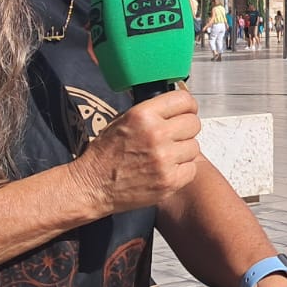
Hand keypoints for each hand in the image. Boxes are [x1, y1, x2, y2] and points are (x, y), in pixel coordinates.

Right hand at [66, 87, 201, 216]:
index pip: (184, 100)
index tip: (187, 111)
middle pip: (193, 124)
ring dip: (183, 151)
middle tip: (174, 137)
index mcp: (143, 114)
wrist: (92, 186)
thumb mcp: (121, 120)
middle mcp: (156, 133)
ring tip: (166, 156)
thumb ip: (149, 112)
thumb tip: (172, 106)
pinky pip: (192, 168)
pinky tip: (167, 170)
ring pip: (194, 147)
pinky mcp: (169, 180)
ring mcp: (164, 158)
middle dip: (185, 130)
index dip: (188, 106)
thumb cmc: (104, 155)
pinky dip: (182, 170)